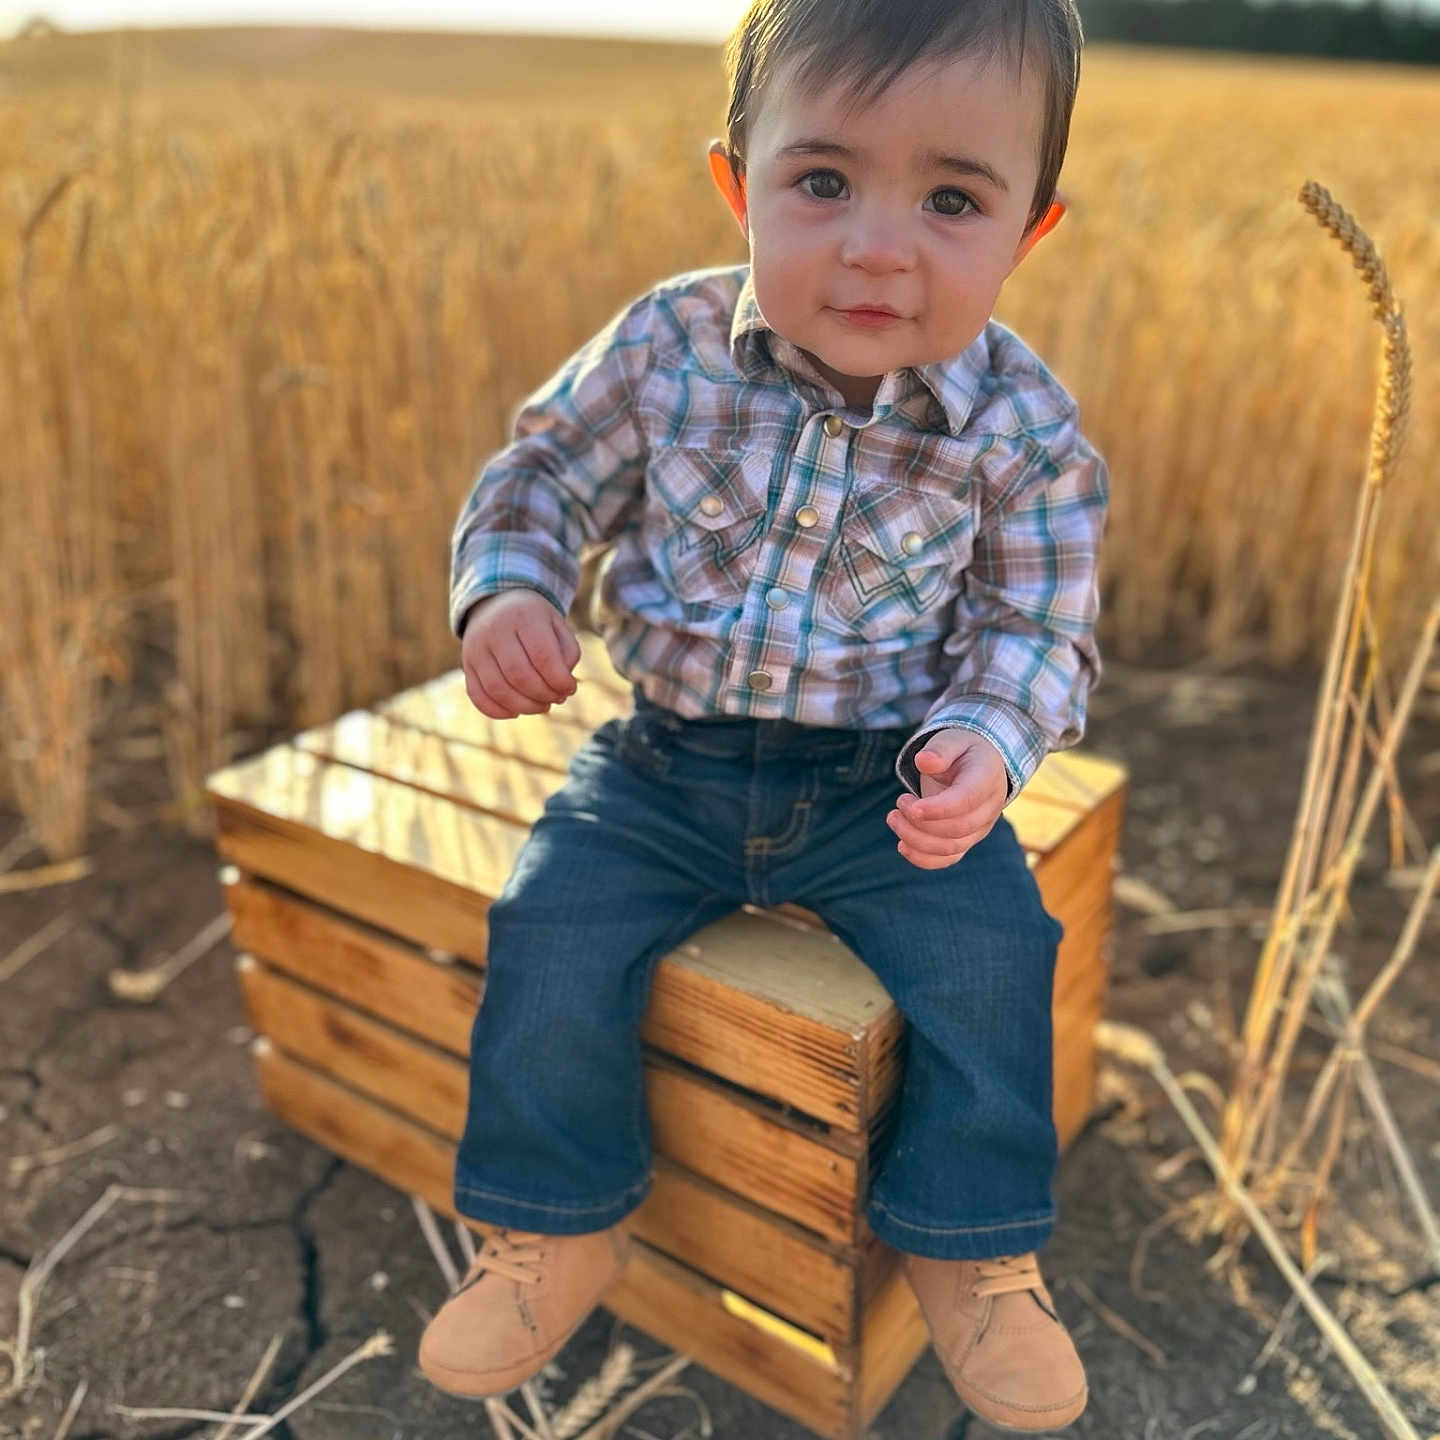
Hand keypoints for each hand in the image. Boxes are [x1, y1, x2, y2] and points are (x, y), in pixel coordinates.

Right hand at [460, 590, 581, 719]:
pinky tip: (516, 711)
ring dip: (524, 706)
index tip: (570, 688)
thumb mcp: (557, 626)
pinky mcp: (466, 664)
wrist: (496, 605)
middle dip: (543, 695)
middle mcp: (494, 630)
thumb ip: (568, 654)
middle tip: (556, 699)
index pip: (542, 656)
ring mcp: (476, 648)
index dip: (559, 680)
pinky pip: (477, 695)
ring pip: (497, 689)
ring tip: (541, 706)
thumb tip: (563, 687)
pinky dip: (498, 711)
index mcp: (523, 616)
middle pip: (519, 675)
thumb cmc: (535, 622)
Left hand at [886, 730, 1008, 869]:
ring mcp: (979, 828)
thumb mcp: (952, 739)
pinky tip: (902, 845)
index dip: (938, 809)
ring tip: (893, 817)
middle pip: (957, 829)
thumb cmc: (961, 750)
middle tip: (898, 802)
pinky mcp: (966, 840)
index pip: (966, 800)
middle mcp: (989, 808)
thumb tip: (924, 761)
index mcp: (986, 778)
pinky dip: (923, 859)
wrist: (976, 765)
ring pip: (951, 848)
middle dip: (921, 822)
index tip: (910, 807)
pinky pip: (948, 859)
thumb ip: (940, 749)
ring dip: (916, 839)